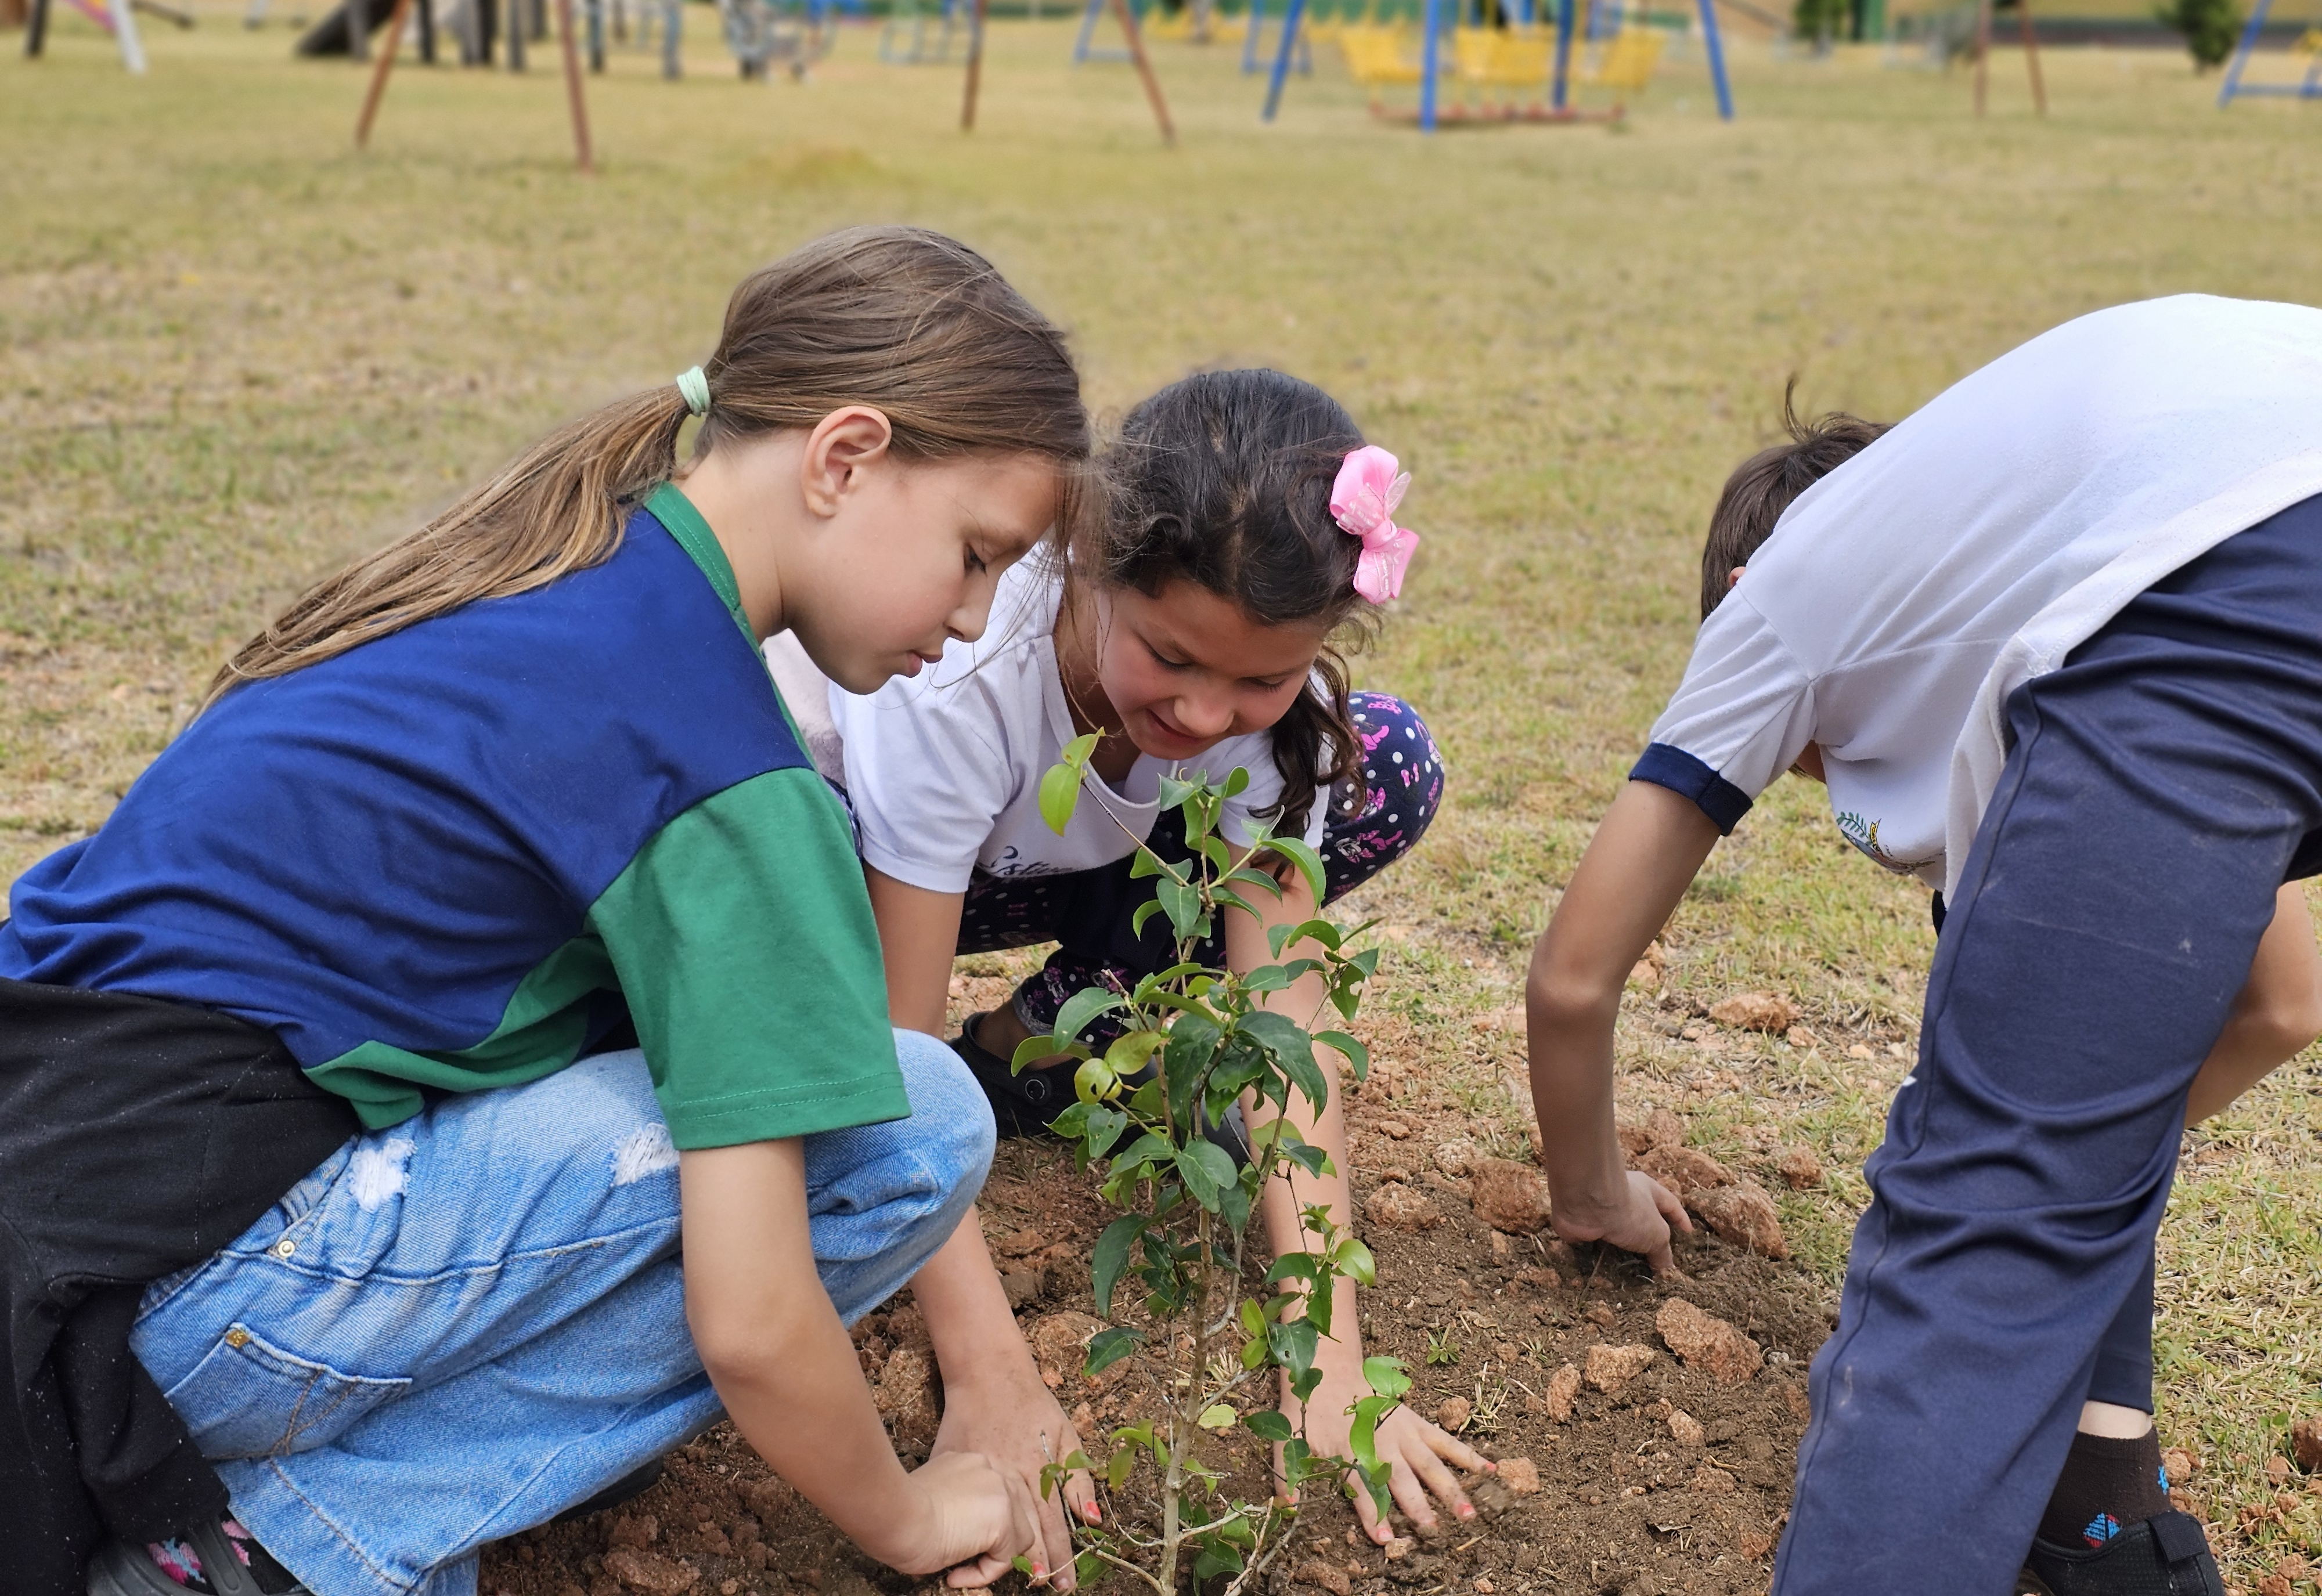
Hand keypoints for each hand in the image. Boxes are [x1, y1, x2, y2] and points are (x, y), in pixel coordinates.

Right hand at [878, 1450, 1039, 1586]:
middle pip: (1015, 1513)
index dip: (982, 1529)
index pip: (995, 1497)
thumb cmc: (898, 1513)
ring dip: (991, 1559)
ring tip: (956, 1571)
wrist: (893, 1516)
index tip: (952, 1545)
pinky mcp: (1003, 1518)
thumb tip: (966, 1536)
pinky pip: (1006, 1557)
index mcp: (970, 1462)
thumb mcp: (931, 1503)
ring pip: (1019, 1536)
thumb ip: (956, 1508)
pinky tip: (954, 1575)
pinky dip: (984, 1573)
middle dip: (997, 1542)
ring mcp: (1000, 1490)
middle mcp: (990, 1469)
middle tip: (962, 1563)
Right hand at [929, 1367, 1096, 1588]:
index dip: (1060, 1556)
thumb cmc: (1031, 1405)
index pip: (1055, 1523)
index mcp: (1040, 1470)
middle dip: (1038, 1562)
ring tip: (1018, 1577)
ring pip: (999, 1521)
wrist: (987, 1374)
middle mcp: (1013, 1476)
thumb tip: (1092, 1519)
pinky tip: (971, 1549)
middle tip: (1045, 1588)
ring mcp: (984, 1473)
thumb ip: (1077, 1477)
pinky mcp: (959, 1466)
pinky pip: (968, 1503)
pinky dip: (971, 1526)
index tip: (1064, 1585)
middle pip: (1028, 1528)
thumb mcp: (1064, 1434)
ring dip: (1008, 1551)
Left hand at [1280, 1361, 1490, 1542]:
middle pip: (1403, 1480)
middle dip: (1418, 1507)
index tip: (1384, 1538)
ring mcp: (1403, 1433)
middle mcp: (1381, 1444)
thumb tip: (1286, 1508)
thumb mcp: (1290, 1440)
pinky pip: (1446, 1441)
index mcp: (1350, 1451)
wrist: (1329, 1367)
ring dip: (1450, 1488)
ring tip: (1469, 1512)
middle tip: (1434, 1532)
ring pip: (1431, 1464)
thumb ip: (1287, 1476)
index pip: (1362, 1488)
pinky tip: (1491, 1469)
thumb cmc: (1309, 1410)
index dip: (1372, 1513)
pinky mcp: (1417, 1423)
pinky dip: (1469, 1455)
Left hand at [1553, 1170, 1691, 1275]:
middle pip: (1641, 1220)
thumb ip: (1662, 1252)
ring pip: (1616, 1235)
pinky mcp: (1583, 1226)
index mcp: (1648, 1191)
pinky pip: (1594, 1245)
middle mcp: (1624, 1198)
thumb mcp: (1657, 1234)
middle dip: (1646, 1240)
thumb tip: (1667, 1269)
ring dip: (1621, 1253)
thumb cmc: (1630, 1211)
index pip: (1670, 1204)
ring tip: (1630, 1275)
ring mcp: (1602, 1211)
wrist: (1585, 1204)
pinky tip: (1605, 1274)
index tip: (1688, 1234)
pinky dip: (1599, 1259)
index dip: (1680, 1219)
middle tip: (1655, 1263)